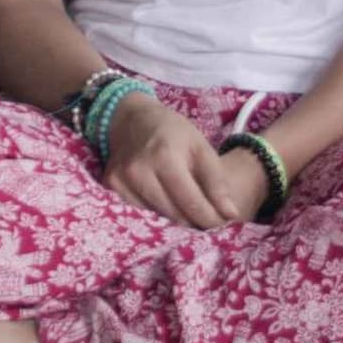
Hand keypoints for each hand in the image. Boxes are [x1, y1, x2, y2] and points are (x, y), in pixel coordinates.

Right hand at [102, 91, 245, 229]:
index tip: (223, 224)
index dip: (210, 219)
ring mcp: (121, 180)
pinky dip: (155, 212)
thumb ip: (217, 181)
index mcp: (166, 158)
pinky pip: (140, 211)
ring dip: (175, 219)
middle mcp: (139, 171)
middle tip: (208, 218)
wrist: (130, 118)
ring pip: (156, 217)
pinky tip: (163, 201)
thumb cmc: (171, 131)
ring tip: (187, 209)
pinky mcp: (112, 186)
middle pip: (174, 215)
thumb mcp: (200, 147)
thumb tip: (230, 214)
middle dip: (194, 221)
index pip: (191, 203)